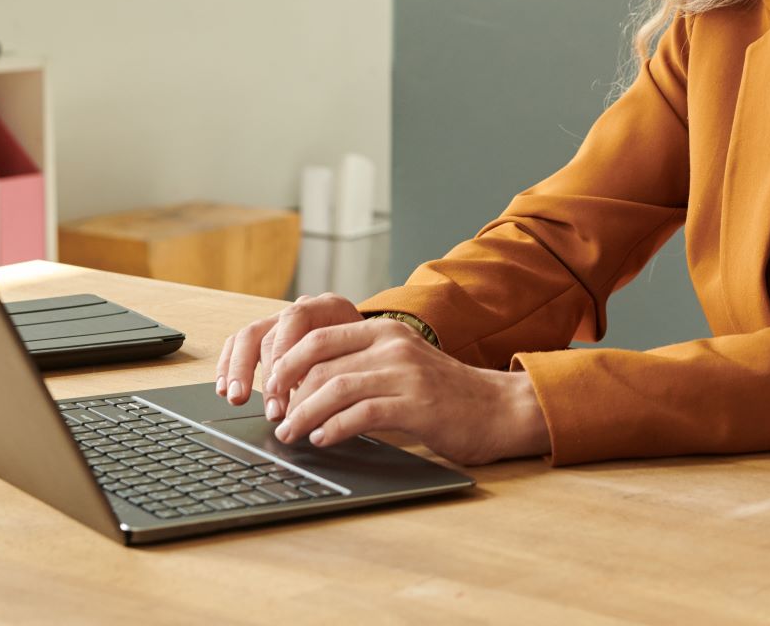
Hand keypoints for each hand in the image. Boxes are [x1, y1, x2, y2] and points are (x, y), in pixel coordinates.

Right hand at [216, 292, 361, 414]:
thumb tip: (311, 402)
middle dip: (267, 374)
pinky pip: (238, 344)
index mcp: (329, 307)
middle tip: (272, 409)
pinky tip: (224, 389)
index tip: (283, 387)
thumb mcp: (362, 359)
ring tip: (237, 398)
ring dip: (239, 370)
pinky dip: (229, 366)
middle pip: (271, 332)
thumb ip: (338, 371)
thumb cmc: (367, 358)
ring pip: (249, 336)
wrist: (369, 349)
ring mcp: (280, 321)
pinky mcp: (266, 336)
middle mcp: (301, 310)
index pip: (297, 319)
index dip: (286, 352)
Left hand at [269, 318, 551, 465]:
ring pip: (335, 388)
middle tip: (276, 417)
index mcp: (385, 330)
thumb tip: (305, 389)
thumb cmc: (444, 394)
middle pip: (320, 362)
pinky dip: (335, 428)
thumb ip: (362, 366)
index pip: (319, 336)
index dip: (287, 363)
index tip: (272, 389)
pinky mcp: (417, 404)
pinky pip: (363, 414)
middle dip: (289, 392)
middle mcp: (393, 345)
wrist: (498, 408)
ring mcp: (406, 373)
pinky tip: (323, 439)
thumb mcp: (401, 365)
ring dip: (304, 415)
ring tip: (291, 433)